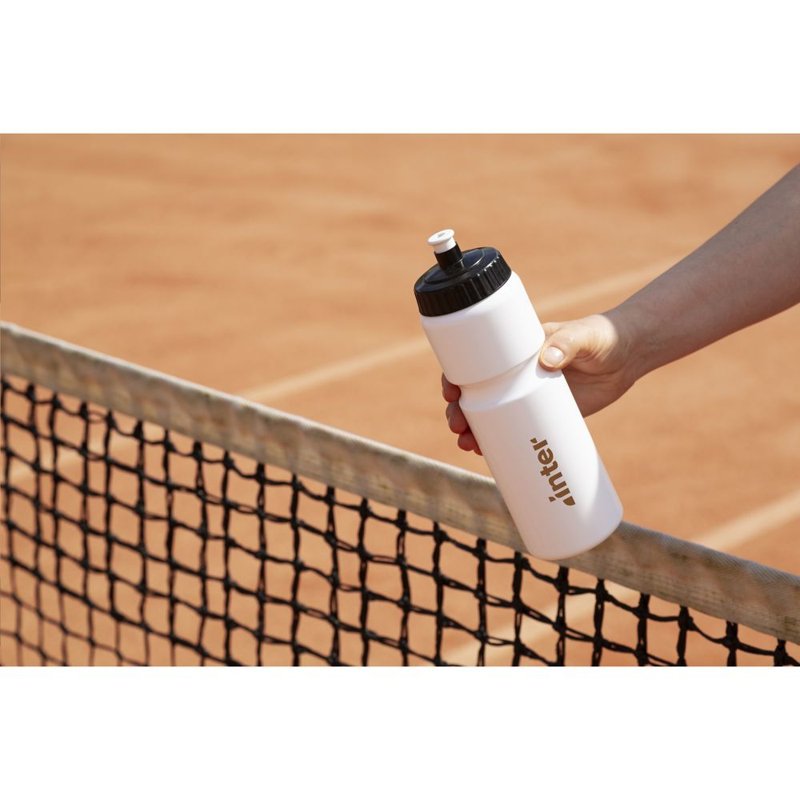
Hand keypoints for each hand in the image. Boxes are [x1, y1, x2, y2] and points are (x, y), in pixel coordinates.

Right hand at [442, 312, 638, 454]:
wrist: (628, 356)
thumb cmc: (603, 336)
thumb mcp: (584, 335)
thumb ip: (568, 342)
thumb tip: (548, 359)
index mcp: (515, 352)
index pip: (476, 363)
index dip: (456, 378)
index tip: (450, 391)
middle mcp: (516, 375)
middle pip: (476, 396)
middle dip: (460, 413)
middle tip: (458, 428)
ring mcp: (530, 397)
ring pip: (492, 417)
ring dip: (474, 433)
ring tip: (469, 446)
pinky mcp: (547, 416)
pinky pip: (517, 432)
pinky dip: (501, 445)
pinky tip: (487, 456)